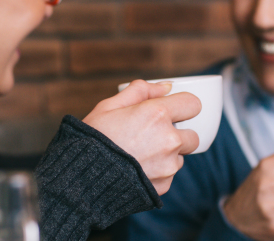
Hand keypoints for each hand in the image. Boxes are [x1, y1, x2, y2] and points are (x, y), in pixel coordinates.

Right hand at [82, 80, 200, 193]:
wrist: (81, 180)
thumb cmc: (92, 139)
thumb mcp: (109, 107)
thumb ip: (140, 91)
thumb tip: (165, 87)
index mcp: (157, 115)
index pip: (193, 104)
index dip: (182, 106)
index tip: (172, 111)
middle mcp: (168, 140)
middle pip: (193, 135)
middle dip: (178, 134)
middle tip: (153, 136)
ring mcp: (168, 165)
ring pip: (180, 157)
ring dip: (168, 155)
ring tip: (140, 155)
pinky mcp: (164, 185)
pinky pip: (169, 175)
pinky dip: (158, 172)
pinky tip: (136, 170)